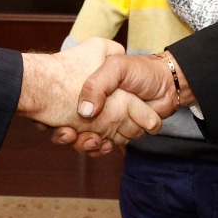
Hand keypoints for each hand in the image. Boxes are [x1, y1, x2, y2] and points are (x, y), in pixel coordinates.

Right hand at [19, 39, 165, 152]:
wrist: (167, 86)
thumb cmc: (140, 72)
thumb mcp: (116, 67)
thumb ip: (98, 84)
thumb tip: (84, 112)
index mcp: (88, 88)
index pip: (60, 104)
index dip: (51, 115)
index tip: (50, 120)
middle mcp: (91, 105)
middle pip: (66, 125)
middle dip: (64, 134)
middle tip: (69, 132)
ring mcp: (102, 121)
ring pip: (80, 139)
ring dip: (81, 143)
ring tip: (91, 139)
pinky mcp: (114, 135)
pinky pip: (98, 148)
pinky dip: (97, 150)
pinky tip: (102, 145)